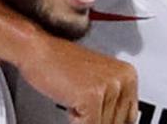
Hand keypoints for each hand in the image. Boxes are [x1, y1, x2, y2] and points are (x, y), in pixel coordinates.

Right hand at [18, 33, 137, 123]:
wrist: (38, 49)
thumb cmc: (59, 63)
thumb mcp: (95, 81)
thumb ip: (109, 102)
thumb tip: (113, 121)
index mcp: (128, 75)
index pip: (128, 117)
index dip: (110, 121)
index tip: (99, 118)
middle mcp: (123, 79)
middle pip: (116, 123)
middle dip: (95, 119)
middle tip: (81, 111)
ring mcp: (109, 87)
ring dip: (85, 120)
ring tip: (75, 103)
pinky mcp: (93, 96)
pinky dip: (76, 122)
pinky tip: (71, 106)